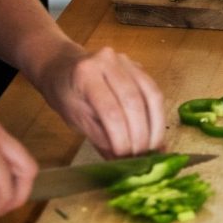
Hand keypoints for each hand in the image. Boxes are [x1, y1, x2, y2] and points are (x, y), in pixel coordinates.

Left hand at [33, 45, 164, 157]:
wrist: (63, 66)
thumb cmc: (67, 93)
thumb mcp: (76, 119)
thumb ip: (101, 138)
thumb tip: (124, 160)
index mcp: (86, 74)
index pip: (110, 109)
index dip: (122, 136)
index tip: (125, 155)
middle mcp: (109, 61)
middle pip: (134, 101)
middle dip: (141, 134)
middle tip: (141, 155)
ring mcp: (127, 62)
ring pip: (152, 95)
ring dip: (156, 126)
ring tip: (153, 147)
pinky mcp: (140, 68)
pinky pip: (155, 93)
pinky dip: (158, 116)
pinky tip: (156, 133)